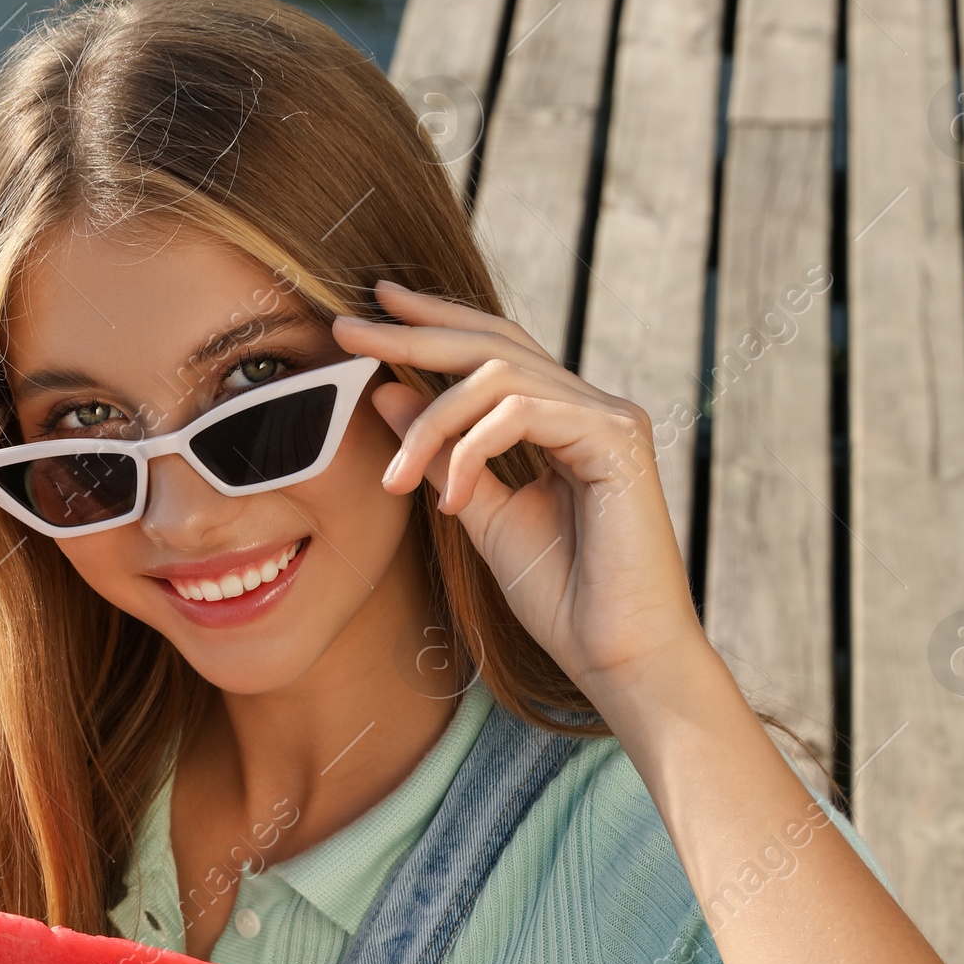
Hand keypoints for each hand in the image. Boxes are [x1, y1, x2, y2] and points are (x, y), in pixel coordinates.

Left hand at [332, 283, 707, 707]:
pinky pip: (521, 412)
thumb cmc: (562, 596)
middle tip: (347, 330)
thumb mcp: (481, 516)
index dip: (434, 322)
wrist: (617, 655)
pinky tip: (453, 501)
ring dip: (432, 424)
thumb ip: (441, 454)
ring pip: (498, 376)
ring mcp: (608, 416)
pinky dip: (472, 451)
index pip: (493, 349)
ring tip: (395, 479)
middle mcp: (590, 405)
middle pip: (493, 341)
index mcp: (562, 419)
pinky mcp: (616, 438)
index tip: (372, 309)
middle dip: (413, 333)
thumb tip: (388, 394)